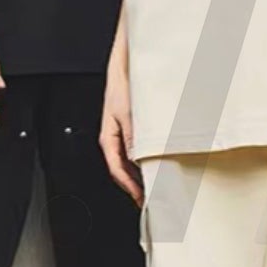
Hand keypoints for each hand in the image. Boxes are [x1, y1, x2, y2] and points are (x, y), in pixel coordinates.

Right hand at [100, 61, 142, 204]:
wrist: (126, 68)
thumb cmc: (123, 88)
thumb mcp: (130, 115)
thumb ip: (134, 138)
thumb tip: (140, 160)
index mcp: (108, 138)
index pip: (117, 169)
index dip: (129, 186)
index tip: (141, 198)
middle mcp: (115, 139)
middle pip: (124, 169)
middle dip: (136, 184)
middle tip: (151, 196)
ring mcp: (124, 134)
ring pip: (131, 160)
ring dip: (142, 172)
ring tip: (156, 184)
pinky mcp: (133, 128)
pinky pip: (138, 149)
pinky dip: (146, 159)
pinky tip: (158, 163)